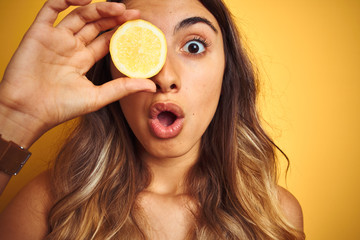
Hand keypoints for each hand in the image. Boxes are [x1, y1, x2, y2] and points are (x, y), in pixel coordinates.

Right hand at [0, 0, 154, 145]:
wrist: (28, 111)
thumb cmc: (60, 107)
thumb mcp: (97, 97)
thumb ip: (123, 88)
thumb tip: (152, 86)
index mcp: (84, 60)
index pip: (106, 40)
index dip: (121, 31)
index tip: (138, 25)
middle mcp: (71, 47)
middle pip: (95, 25)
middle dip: (114, 17)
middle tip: (132, 14)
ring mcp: (55, 39)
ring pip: (78, 15)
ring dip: (98, 8)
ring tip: (117, 7)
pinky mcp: (38, 33)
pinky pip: (51, 8)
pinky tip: (85, 0)